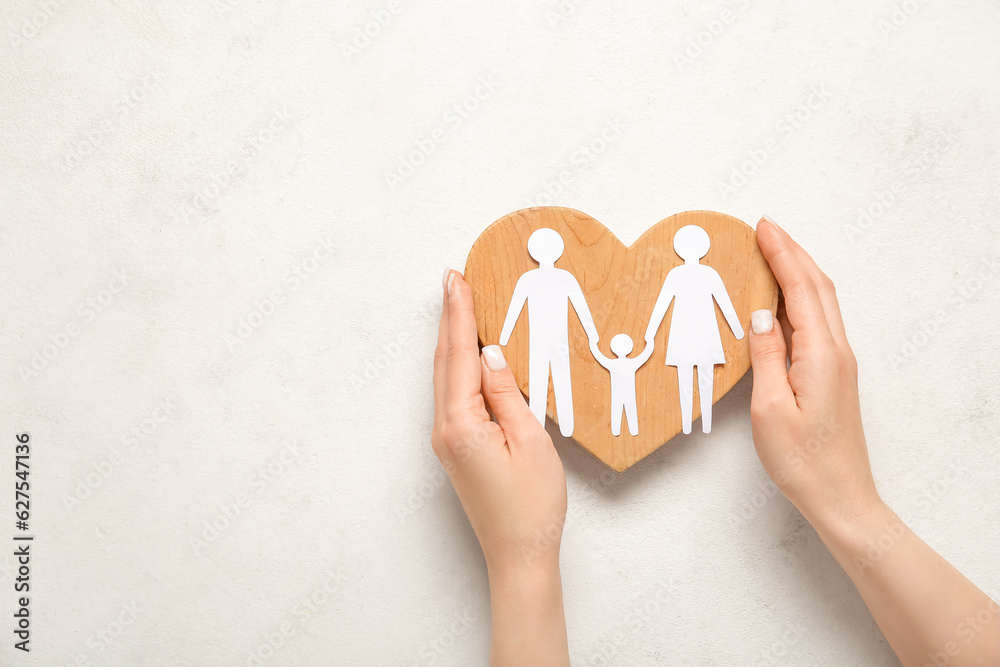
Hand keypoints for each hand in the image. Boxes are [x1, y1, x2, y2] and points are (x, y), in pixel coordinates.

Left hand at [433, 268, 569, 665]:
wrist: (518, 554)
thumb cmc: (531, 506)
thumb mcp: (530, 442)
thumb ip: (507, 394)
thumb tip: (491, 355)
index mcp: (461, 424)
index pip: (459, 356)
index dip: (459, 314)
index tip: (456, 280)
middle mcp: (445, 430)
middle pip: (445, 362)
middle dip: (449, 318)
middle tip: (452, 280)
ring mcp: (448, 441)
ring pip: (446, 378)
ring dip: (452, 340)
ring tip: (458, 306)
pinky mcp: (457, 449)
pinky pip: (454, 396)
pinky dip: (458, 366)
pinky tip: (467, 355)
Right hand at [747, 217, 877, 526]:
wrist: (840, 496)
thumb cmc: (803, 460)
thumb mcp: (769, 408)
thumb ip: (766, 355)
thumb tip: (761, 314)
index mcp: (821, 354)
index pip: (801, 289)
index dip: (782, 254)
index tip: (762, 227)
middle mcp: (836, 351)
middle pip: (817, 287)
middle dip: (792, 253)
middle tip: (766, 229)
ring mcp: (838, 363)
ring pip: (821, 303)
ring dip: (798, 272)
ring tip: (773, 253)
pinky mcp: (834, 375)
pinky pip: (818, 322)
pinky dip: (800, 299)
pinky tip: (783, 301)